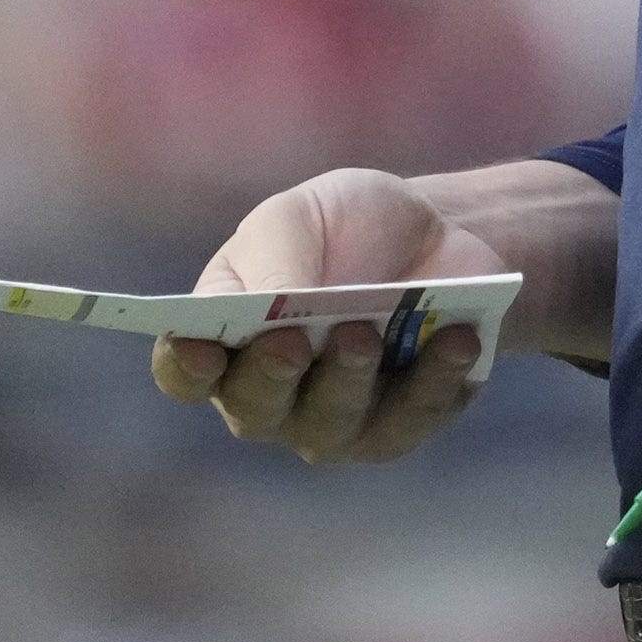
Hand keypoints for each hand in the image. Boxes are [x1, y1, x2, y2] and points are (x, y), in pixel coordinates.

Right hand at [149, 168, 505, 461]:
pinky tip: (455, 340)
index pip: (185, 372)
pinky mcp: (402, 425)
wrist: (435, 233)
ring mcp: (336, 419)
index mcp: (227, 337)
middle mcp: (272, 394)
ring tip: (372, 332)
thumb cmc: (346, 226)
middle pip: (254, 409)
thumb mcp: (302, 215)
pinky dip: (434, 380)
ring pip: (331, 425)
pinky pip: (412, 420)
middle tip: (294, 341)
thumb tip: (274, 305)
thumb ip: (276, 258)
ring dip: (350, 380)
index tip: (200, 349)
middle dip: (273, 377)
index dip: (186, 366)